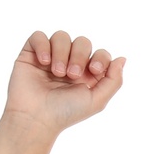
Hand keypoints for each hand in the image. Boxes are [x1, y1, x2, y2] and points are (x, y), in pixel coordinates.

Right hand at [5, 30, 124, 133]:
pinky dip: (43, 46)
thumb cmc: (66, 112)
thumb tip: (122, 59)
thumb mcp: (97, 100)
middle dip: (80, 56)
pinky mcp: (32, 53)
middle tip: (72, 75)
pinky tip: (43, 62)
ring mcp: (51, 56)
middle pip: (83, 42)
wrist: (36, 117)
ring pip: (62, 36)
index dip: (101, 58)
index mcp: (88, 75)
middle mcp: (70, 63)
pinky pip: (39, 36)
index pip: (101, 53)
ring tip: (57, 73)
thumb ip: (113, 81)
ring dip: (62, 53)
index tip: (95, 71)